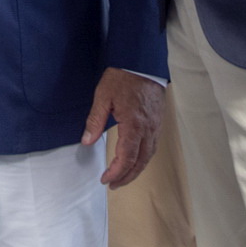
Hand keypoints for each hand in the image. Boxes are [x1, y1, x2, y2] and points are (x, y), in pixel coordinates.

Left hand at [81, 68, 164, 187]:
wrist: (142, 62)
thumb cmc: (123, 77)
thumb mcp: (103, 96)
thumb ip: (95, 120)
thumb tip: (87, 141)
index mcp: (134, 125)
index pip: (126, 158)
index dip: (116, 172)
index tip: (105, 180)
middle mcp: (148, 130)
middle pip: (140, 162)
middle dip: (126, 177)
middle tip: (113, 185)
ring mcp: (155, 126)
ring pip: (148, 156)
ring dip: (136, 170)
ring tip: (123, 177)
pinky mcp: (158, 122)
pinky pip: (153, 147)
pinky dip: (143, 158)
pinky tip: (135, 159)